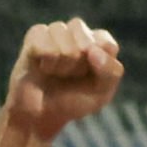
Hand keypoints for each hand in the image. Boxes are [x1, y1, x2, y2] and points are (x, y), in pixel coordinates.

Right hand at [4, 20, 124, 141]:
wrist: (41, 116)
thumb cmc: (73, 101)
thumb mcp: (101, 94)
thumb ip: (110, 71)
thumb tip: (92, 50)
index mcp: (99, 42)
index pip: (106, 44)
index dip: (98, 67)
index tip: (90, 79)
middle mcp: (79, 32)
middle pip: (85, 40)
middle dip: (78, 66)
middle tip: (70, 77)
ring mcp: (57, 31)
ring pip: (64, 37)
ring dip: (60, 64)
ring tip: (55, 73)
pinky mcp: (36, 34)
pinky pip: (43, 41)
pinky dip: (45, 60)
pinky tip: (42, 67)